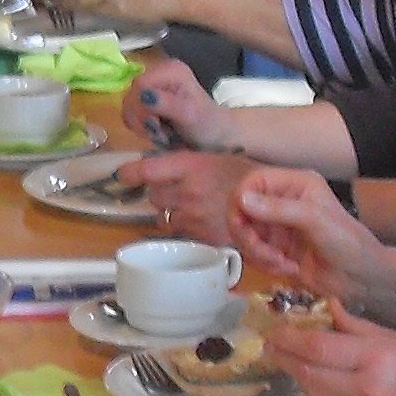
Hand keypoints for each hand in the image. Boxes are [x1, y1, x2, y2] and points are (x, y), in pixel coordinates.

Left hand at [116, 150, 254, 245]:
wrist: (272, 202)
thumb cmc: (244, 175)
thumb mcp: (214, 159)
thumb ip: (185, 165)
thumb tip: (156, 170)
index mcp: (190, 166)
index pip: (147, 170)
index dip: (130, 173)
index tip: (122, 175)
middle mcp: (187, 191)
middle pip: (153, 195)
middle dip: (159, 192)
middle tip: (173, 189)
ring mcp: (193, 216)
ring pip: (163, 215)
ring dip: (170, 211)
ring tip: (189, 206)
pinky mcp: (200, 236)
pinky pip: (179, 232)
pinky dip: (184, 226)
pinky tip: (199, 219)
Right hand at [121, 61, 226, 149]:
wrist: (216, 135)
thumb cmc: (208, 124)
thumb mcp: (190, 115)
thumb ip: (167, 104)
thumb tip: (144, 96)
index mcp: (171, 70)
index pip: (140, 85)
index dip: (142, 108)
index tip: (156, 126)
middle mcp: (159, 73)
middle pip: (131, 96)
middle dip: (142, 119)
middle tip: (161, 133)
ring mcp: (152, 86)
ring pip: (129, 106)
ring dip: (141, 125)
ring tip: (162, 134)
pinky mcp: (147, 99)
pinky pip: (131, 113)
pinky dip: (140, 126)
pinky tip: (157, 131)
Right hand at [229, 166, 388, 299]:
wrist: (361, 279)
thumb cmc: (347, 243)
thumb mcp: (316, 221)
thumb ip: (279, 209)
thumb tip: (241, 199)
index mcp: (296, 184)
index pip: (254, 181)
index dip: (241, 199)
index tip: (241, 222)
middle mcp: (283, 202)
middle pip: (242, 210)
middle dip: (248, 234)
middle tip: (262, 251)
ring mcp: (278, 226)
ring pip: (245, 234)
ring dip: (258, 252)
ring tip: (281, 263)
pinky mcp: (276, 249)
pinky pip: (253, 253)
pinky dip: (264, 263)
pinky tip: (287, 268)